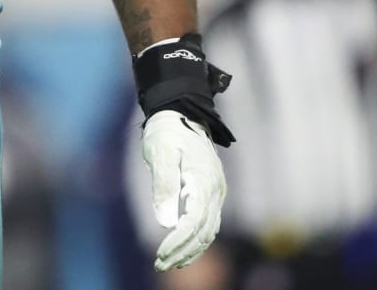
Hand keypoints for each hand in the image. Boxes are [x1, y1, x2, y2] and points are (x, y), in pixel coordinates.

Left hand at [142, 109, 225, 270]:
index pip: (193, 222)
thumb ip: (164, 185)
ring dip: (190, 250)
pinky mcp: (212, 192)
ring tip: (168, 262)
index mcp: (203, 180)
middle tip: (160, 264)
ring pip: (209, 231)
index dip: (178, 242)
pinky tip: (182, 248)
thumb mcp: (160, 153)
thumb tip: (166, 222)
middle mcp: (215, 189)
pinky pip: (208, 223)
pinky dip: (196, 239)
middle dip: (182, 252)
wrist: (180, 111)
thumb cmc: (166, 131)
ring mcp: (216, 191)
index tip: (160, 255)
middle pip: (203, 232)